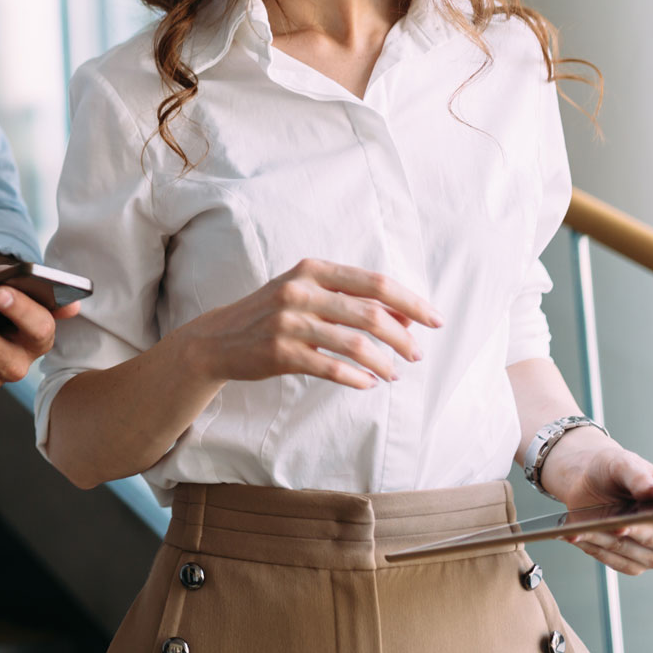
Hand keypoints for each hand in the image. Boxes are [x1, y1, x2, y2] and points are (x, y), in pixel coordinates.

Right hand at [178, 258, 441, 389]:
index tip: (435, 320)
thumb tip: (404, 317)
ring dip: (383, 361)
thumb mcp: (306, 294)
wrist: (217, 339)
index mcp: (313, 269)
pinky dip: (356, 378)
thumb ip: (349, 300)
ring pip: (353, 343)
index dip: (410, 302)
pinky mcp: (279, 352)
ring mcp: (288, 322)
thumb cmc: (272, 314)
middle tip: (417, 354)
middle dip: (402, 337)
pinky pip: (330, 368)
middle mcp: (300, 290)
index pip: (375, 283)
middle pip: (370, 313)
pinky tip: (368, 384)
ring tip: (395, 374)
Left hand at [544, 431, 652, 573]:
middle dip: (644, 533)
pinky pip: (620, 563)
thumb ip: (639, 478)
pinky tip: (579, 536)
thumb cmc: (612, 469)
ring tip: (586, 529)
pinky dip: (599, 551)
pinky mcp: (632, 561)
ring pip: (644, 557)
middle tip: (621, 525)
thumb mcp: (622, 464)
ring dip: (613, 543)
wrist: (584, 481)